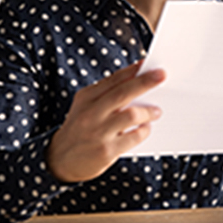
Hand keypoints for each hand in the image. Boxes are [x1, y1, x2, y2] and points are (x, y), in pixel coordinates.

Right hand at [47, 61, 164, 182]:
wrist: (60, 159)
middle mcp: (91, 113)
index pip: (113, 79)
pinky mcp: (107, 151)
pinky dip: (144, 130)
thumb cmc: (81, 127)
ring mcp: (99, 133)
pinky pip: (134, 137)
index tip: (148, 63)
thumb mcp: (86, 105)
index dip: (132, 70)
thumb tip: (138, 79)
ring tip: (157, 111)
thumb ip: (107, 93)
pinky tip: (146, 128)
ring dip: (149, 111)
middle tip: (162, 75)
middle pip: (123, 93)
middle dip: (145, 82)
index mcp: (86, 97)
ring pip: (131, 115)